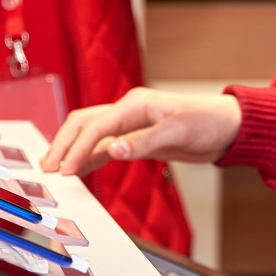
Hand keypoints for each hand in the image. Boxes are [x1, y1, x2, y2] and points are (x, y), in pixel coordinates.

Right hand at [40, 87, 241, 175]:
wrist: (227, 127)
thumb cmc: (206, 122)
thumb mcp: (176, 133)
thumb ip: (142, 143)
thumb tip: (111, 150)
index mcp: (134, 105)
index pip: (95, 126)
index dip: (77, 148)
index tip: (65, 170)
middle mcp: (128, 112)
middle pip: (84, 125)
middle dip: (63, 145)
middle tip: (47, 167)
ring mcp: (130, 126)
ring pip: (91, 136)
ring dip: (72, 151)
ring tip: (55, 170)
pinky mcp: (136, 139)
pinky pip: (105, 147)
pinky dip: (89, 158)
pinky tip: (79, 170)